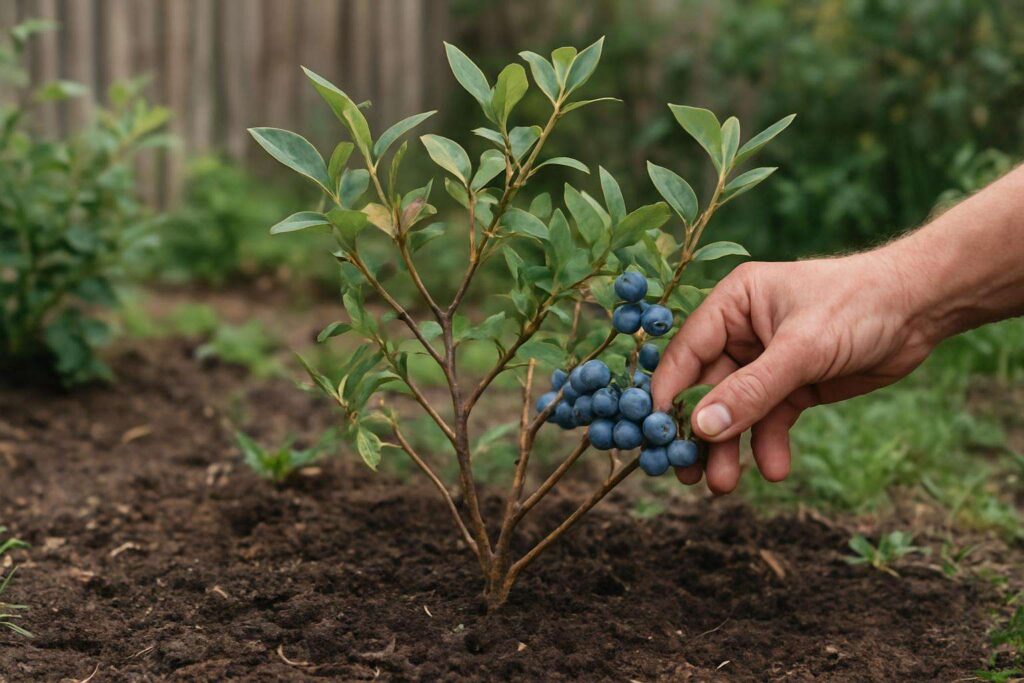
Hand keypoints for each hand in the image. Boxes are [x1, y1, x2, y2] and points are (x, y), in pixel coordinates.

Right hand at [650, 251, 937, 493]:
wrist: (921, 309)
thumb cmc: (857, 306)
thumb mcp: (801, 349)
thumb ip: (751, 391)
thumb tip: (700, 428)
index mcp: (732, 304)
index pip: (687, 353)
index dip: (669, 396)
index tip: (656, 437)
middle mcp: (741, 332)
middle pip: (707, 389)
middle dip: (702, 433)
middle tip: (687, 473)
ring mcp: (766, 361)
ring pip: (736, 411)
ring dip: (730, 448)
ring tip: (723, 486)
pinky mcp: (793, 386)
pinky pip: (770, 420)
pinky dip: (769, 445)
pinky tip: (775, 469)